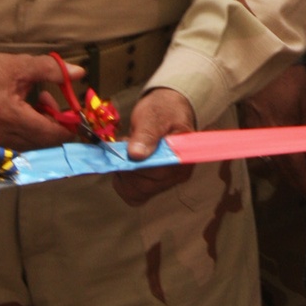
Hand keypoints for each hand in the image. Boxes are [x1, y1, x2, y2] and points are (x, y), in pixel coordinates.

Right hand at [0, 51, 81, 150]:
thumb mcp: (22, 65)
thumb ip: (53, 70)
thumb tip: (80, 73)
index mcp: (11, 118)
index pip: (52, 134)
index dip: (70, 126)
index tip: (75, 112)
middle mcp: (3, 137)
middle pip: (44, 142)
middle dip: (55, 123)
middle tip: (49, 99)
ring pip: (33, 144)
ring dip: (42, 127)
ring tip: (36, 102)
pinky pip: (19, 144)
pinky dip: (29, 131)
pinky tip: (25, 112)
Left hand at [114, 87, 195, 205]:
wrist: (167, 110)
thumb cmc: (164, 110)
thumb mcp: (153, 115)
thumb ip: (147, 133)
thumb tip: (136, 155)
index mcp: (182, 157)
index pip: (156, 173)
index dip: (135, 164)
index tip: (125, 145)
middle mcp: (178, 174)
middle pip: (145, 187)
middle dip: (127, 168)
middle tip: (124, 146)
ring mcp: (166, 182)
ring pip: (137, 193)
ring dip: (124, 175)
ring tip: (126, 153)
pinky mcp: (154, 185)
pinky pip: (134, 195)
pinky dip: (124, 182)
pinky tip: (126, 165)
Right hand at [241, 64, 305, 202]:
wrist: (257, 62)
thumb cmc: (288, 78)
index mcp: (284, 133)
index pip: (297, 167)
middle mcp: (268, 137)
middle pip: (283, 168)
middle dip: (296, 183)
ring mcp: (257, 132)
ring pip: (273, 159)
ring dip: (286, 172)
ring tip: (297, 180)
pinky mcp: (250, 124)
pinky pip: (265, 148)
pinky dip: (276, 157)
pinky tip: (281, 158)